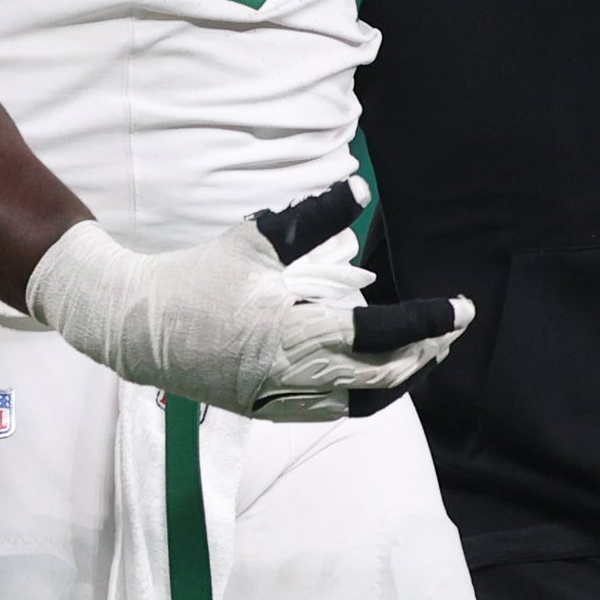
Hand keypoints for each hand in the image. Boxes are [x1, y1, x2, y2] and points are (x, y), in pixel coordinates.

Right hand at [26, 182, 472, 420]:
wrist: (138, 328)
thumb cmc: (197, 277)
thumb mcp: (257, 239)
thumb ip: (313, 217)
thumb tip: (360, 188)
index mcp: (291, 330)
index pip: (379, 331)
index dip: (427, 321)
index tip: (461, 309)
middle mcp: (291, 372)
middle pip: (383, 372)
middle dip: (427, 349)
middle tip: (455, 325)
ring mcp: (281, 398)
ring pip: (363, 399)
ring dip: (404, 376)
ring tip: (429, 350)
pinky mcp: (269, 410)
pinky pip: (334, 411)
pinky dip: (369, 393)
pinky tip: (384, 373)